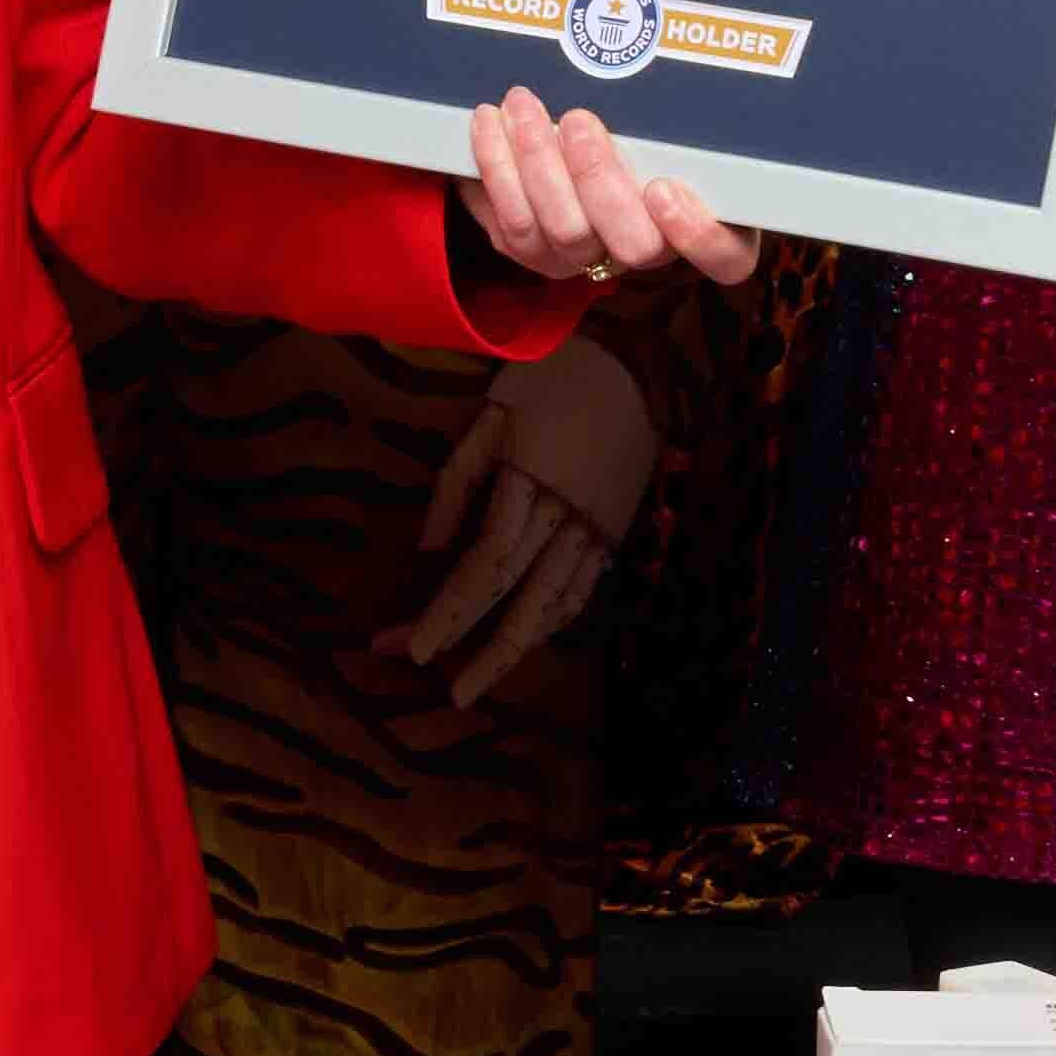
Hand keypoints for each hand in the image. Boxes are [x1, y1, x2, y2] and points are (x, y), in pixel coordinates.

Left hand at [393, 334, 661, 710]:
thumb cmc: (552, 382)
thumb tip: (425, 550)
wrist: (640, 368)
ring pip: (552, 606)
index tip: (414, 648)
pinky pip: (580, 593)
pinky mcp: (614, 536)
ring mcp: (596, 530)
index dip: (449, 609)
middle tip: (436, 687)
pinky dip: (549, 626)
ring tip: (470, 688)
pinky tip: (521, 647)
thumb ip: (456, 482)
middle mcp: (566, 515)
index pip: (485, 562)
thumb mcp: (492, 415)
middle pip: (514, 594)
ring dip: (511, 652)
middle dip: (470, 643)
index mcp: (530, 480)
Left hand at [459, 91, 751, 294]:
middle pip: (634, 245)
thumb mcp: (675, 112)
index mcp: (709, 225)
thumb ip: (677, 104)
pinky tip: (489, 122)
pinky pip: (512, 227)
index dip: (698, 234)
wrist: (570, 147)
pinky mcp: (538, 254)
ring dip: (537, 163)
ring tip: (522, 103)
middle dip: (598, 178)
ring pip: (563, 232)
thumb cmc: (645, 122)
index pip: (728, 259)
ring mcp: (591, 259)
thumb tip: (651, 43)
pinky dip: (498, 169)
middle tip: (577, 118)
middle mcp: (651, 252)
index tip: (663, 188)